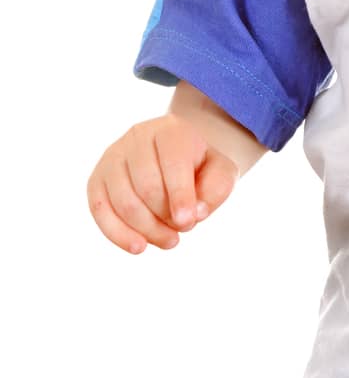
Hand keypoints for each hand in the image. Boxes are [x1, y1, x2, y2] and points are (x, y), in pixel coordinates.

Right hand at [87, 112, 238, 254]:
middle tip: (185, 229)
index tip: (189, 223)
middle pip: (146, 185)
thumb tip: (194, 213)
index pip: (173, 162)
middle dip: (166, 216)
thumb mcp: (221, 173)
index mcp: (170, 129)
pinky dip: (118, 233)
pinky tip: (139, 247)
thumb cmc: (201, 168)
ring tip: (170, 240)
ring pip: (123, 200)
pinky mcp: (97, 179)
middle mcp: (137, 137)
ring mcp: (113, 157)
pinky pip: (100, 210)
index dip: (180, 196)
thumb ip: (215, 190)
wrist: (179, 158)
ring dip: (147, 229)